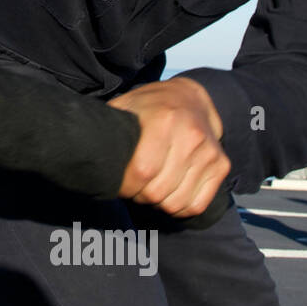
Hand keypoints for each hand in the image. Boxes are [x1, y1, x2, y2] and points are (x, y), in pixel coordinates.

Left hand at [106, 77, 230, 219]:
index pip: (142, 172)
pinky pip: (196, 205)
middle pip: (157, 193)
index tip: (119, 184)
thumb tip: (85, 152)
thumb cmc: (148, 107)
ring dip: (158, 203)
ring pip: (176, 203)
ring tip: (150, 187)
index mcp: (164, 120)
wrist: (190, 97)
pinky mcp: (221, 165)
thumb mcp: (125, 107)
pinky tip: (169, 193)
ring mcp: (209, 152)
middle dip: (139, 196)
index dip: (126, 185)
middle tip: (134, 186)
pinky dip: (179, 207)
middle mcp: (191, 136)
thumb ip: (110, 129)